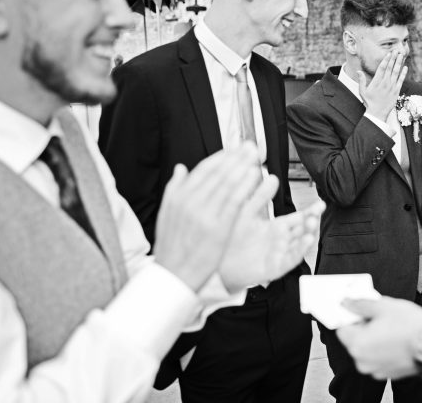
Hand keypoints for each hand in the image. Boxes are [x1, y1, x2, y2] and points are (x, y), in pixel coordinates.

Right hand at [153, 145, 261, 291]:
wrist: (173, 275)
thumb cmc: (172, 247)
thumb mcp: (166, 214)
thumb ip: (174, 189)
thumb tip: (181, 168)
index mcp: (178, 197)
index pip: (203, 169)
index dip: (222, 157)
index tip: (234, 150)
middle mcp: (191, 201)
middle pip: (218, 172)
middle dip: (236, 157)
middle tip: (251, 147)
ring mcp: (204, 213)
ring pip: (227, 183)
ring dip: (243, 166)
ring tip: (255, 157)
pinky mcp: (218, 227)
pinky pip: (235, 200)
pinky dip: (245, 185)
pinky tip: (255, 176)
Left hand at [218, 199, 324, 292]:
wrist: (218, 260)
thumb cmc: (233, 237)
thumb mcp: (247, 212)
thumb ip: (260, 196)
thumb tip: (271, 177)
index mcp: (277, 227)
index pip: (299, 218)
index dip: (311, 211)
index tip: (321, 204)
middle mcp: (281, 240)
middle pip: (303, 230)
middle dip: (311, 221)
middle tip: (315, 213)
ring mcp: (279, 254)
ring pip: (299, 244)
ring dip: (308, 235)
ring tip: (311, 224)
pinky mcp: (274, 267)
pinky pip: (290, 260)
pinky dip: (299, 251)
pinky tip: (306, 241)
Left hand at [336, 297, 421, 379]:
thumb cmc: (410, 325)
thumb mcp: (382, 306)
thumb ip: (360, 304)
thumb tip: (347, 303)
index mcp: (357, 344)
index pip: (341, 329)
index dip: (351, 317)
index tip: (360, 311)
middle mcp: (362, 361)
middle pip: (353, 340)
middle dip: (362, 328)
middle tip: (379, 317)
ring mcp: (375, 369)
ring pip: (366, 350)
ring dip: (373, 339)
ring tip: (390, 328)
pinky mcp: (388, 374)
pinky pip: (378, 359)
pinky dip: (383, 350)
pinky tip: (395, 339)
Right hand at [358, 50, 407, 121]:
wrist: (377, 112)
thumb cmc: (369, 102)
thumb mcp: (362, 91)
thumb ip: (361, 80)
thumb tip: (358, 71)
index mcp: (377, 81)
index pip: (382, 67)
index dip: (386, 59)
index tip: (389, 53)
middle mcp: (385, 82)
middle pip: (390, 67)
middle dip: (393, 58)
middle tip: (396, 51)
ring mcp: (391, 86)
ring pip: (396, 72)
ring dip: (399, 63)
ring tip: (401, 56)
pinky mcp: (396, 91)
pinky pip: (401, 80)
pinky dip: (403, 73)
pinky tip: (405, 67)